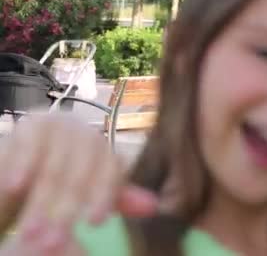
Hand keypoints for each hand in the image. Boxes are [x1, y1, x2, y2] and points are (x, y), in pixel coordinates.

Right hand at [0, 113, 157, 252]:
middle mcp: (87, 134)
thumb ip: (117, 196)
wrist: (24, 163)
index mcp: (105, 150)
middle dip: (67, 209)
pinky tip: (15, 186)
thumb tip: (153, 206)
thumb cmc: (61, 179)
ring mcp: (60, 126)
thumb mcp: (89, 190)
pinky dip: (21, 166)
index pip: (111, 170)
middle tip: (53, 240)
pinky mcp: (32, 124)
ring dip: (42, 200)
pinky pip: (29, 145)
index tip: (95, 222)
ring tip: (31, 229)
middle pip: (81, 173)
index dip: (104, 196)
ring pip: (55, 166)